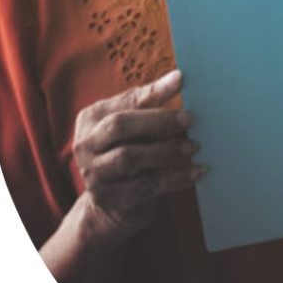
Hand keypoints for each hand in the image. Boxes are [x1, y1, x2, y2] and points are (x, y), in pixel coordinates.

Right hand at [72, 69, 203, 249]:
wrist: (113, 205)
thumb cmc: (130, 151)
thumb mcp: (134, 126)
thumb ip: (150, 103)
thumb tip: (179, 77)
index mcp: (91, 118)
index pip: (125, 100)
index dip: (154, 90)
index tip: (182, 80)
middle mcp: (86, 144)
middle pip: (119, 126)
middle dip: (158, 121)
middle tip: (189, 120)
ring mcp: (94, 173)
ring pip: (129, 157)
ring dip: (166, 150)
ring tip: (193, 146)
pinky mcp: (110, 198)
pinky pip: (146, 186)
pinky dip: (175, 178)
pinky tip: (196, 171)